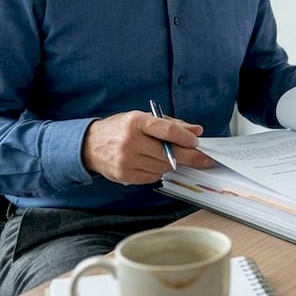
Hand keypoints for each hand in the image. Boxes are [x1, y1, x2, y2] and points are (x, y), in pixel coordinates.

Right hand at [81, 111, 214, 184]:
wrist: (90, 145)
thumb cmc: (121, 129)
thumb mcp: (143, 118)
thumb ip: (171, 124)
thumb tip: (197, 131)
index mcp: (136, 122)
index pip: (166, 130)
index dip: (185, 137)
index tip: (197, 143)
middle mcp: (130, 141)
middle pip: (169, 153)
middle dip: (189, 157)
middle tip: (205, 159)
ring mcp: (127, 160)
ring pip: (163, 167)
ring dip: (173, 164)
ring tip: (171, 157)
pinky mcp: (125, 176)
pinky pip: (153, 176)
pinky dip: (159, 171)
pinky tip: (153, 163)